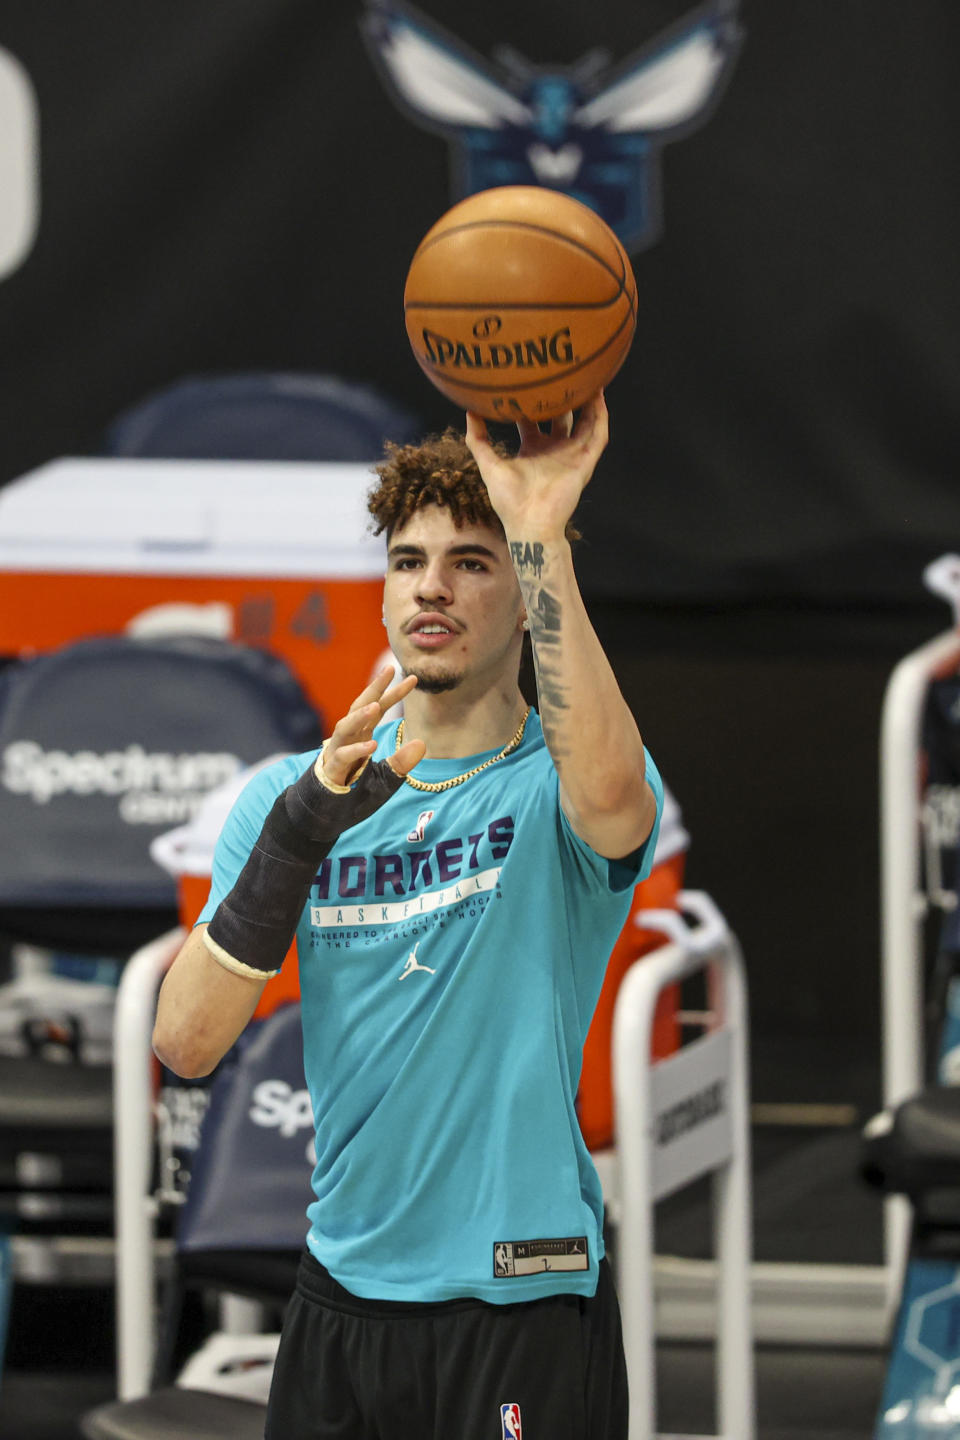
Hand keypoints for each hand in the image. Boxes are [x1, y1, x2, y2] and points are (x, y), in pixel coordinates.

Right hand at [318, 667, 425, 786]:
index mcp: (361, 735)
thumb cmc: (354, 792)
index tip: (414, 678)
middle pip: (360, 707)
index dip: (395, 693)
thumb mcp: (385, 778)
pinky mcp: (333, 770)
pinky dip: (357, 750)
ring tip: (377, 705)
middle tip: (389, 669)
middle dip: (374, 687)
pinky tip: (372, 745)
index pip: (378, 708)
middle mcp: (348, 738)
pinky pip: (343, 756)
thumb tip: (422, 743)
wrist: (326, 813)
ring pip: (346, 727)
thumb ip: (401, 762)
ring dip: (360, 716)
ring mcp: (337, 751)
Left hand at [464, 390, 608, 538]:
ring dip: (588, 402)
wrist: (530, 522)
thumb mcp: (489, 464)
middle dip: (562, 398)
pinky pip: (598, 435)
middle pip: (562, 418)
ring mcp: (571, 456)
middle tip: (560, 373)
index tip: (528, 382)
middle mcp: (554, 451)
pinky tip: (599, 397)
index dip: (532, 403)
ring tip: (589, 377)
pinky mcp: (585, 462)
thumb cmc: (509, 500)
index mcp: (533, 450)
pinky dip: (600, 416)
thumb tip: (470, 412)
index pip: (534, 421)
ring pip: (585, 423)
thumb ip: (478, 440)